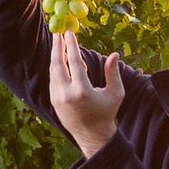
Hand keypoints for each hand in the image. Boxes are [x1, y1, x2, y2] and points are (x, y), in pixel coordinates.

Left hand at [47, 30, 121, 155]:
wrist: (92, 135)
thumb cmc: (106, 112)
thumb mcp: (115, 94)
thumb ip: (113, 73)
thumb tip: (114, 54)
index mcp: (82, 91)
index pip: (75, 62)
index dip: (72, 45)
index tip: (69, 33)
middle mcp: (67, 94)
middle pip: (58, 64)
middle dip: (57, 47)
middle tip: (58, 33)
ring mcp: (58, 98)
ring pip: (53, 71)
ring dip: (55, 55)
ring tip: (57, 42)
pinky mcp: (53, 100)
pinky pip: (53, 79)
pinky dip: (55, 67)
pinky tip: (59, 58)